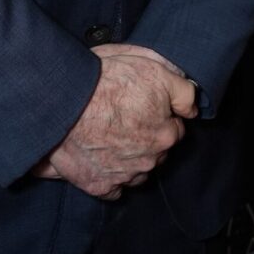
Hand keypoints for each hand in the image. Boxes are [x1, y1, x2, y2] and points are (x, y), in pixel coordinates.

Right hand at [32, 44, 196, 199]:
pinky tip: (99, 155)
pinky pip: (114, 186)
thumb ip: (179, 88)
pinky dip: (109, 174)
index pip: (176, 128)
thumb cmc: (103, 78)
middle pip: (158, 151)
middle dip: (147, 137)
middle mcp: (151, 158)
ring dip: (130, 156)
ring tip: (109, 134)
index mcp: (166, 132)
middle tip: (125, 117)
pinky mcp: (102, 187)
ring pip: (137, 170)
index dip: (162, 115)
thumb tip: (191, 103)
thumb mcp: (151, 66)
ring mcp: (126, 175)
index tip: (147, 106)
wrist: (62, 101)